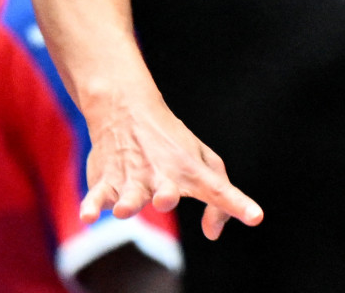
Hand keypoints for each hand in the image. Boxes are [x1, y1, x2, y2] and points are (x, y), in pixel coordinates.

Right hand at [80, 84, 262, 239]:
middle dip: (166, 196)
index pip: (219, 190)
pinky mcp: (106, 179)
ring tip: (123, 209)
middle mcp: (162, 175)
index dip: (238, 204)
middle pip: (166, 191)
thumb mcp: (204, 161)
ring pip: (130, 194)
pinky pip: (97, 194)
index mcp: (191, 171)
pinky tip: (89, 216)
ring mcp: (133, 177)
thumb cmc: (173, 143)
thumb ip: (219, 199)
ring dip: (128, 202)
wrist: (128, 109)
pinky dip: (92, 204)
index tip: (255, 217)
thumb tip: (213, 234)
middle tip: (168, 198)